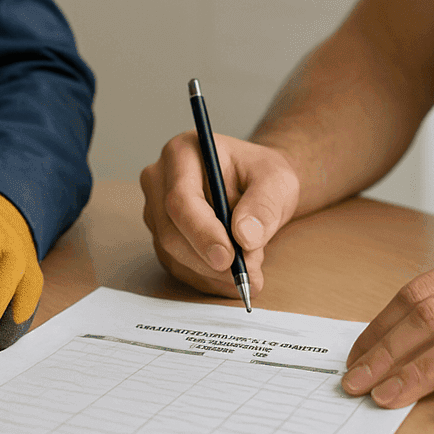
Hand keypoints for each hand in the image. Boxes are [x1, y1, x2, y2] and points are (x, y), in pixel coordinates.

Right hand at [139, 131, 299, 298]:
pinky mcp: (161, 237)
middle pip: (171, 232)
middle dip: (210, 261)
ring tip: (251, 270)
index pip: (180, 199)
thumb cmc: (262, 176)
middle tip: (250, 274)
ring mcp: (155, 210)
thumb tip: (245, 237)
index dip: (202, 233)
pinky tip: (233, 277)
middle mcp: (159, 180)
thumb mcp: (277, 181)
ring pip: (173, 254)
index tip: (229, 259)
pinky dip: (208, 279)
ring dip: (213, 273)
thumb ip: (264, 205)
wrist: (256, 188)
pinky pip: (178, 267)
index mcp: (182, 153)